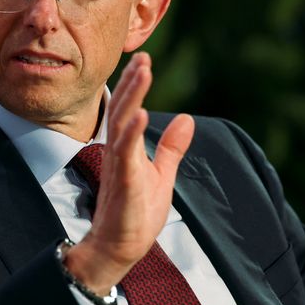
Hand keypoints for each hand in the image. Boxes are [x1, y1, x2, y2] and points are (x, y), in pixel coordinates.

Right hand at [64, 52, 194, 294]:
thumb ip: (172, 147)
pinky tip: (139, 114)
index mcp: (126, 148)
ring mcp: (119, 165)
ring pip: (122, 123)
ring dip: (132, 96)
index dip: (134, 84)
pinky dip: (131, 132)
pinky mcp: (122, 182)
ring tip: (142, 72)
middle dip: (132, 81)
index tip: (144, 60)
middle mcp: (119, 151)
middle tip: (143, 56)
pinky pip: (124, 153)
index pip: (128, 108)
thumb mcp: (162, 174)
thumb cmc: (136, 213)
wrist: (120, 248)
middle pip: (123, 108)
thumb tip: (186, 118)